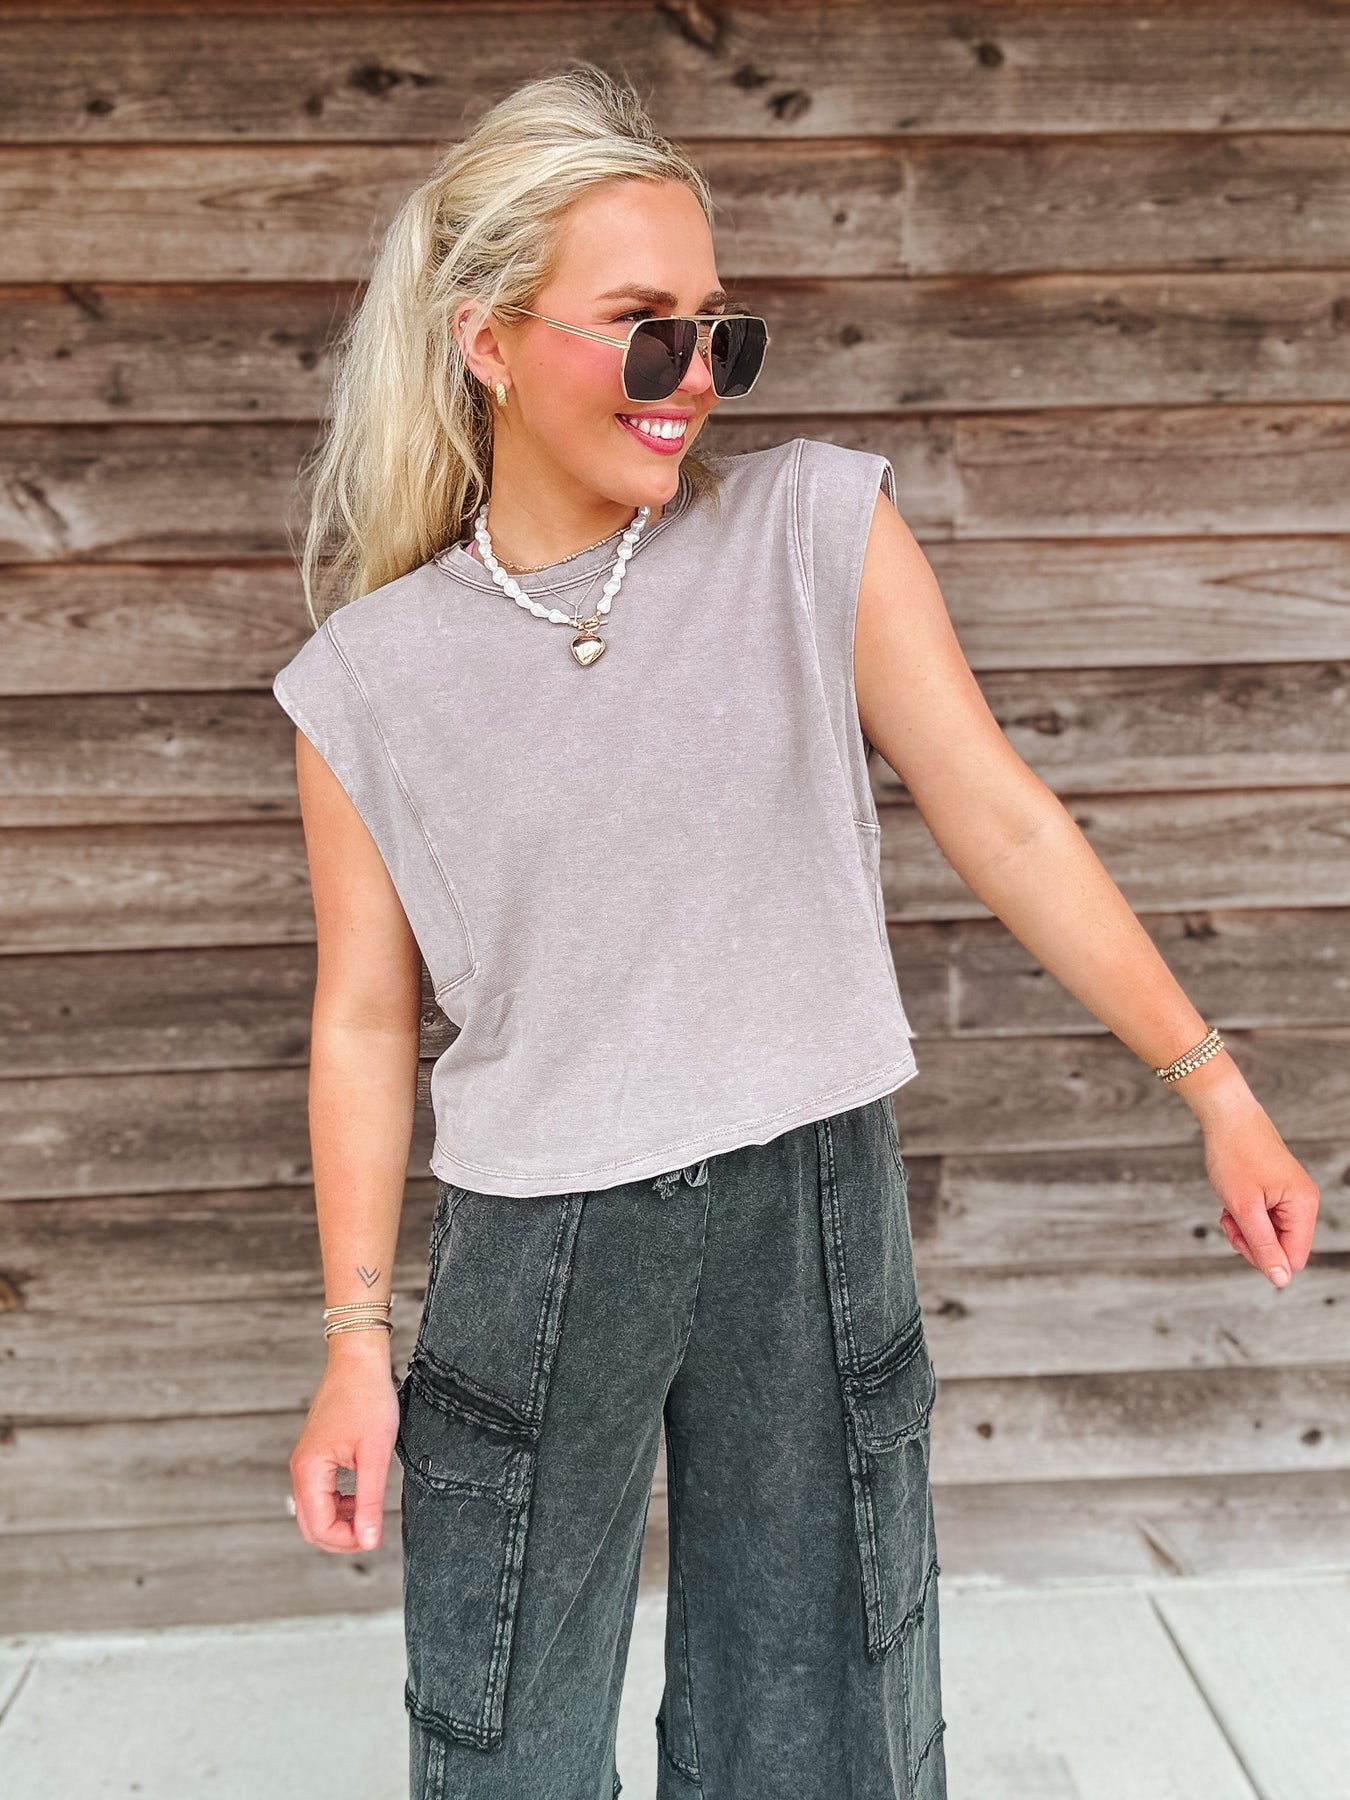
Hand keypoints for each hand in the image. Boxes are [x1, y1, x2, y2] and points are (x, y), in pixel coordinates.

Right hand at [290, 1337, 398, 1551]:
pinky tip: (361, 1494)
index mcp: (310, 1471)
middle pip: (311, 1525)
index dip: (347, 1541)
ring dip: (340, 1520)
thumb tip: (368, 1541)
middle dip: (341, 1536)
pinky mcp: (315, 1454)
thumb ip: (369, 1500)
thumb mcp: (375, 1453)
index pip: (319, 1528)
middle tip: (372, 1532)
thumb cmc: (368, 1397)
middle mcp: (301, 1468)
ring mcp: (306, 1461)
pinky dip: (339, 1502)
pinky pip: (320, 1492)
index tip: (374, 1536)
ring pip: (315, 1510)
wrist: (359, 1359)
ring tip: (369, 1511)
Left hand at [1201, 1098, 1319, 1287]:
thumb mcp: (1244, 1207)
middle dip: (1251, 1241)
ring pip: (1270, 1234)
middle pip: (1282, 1248)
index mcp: (1303, 1207)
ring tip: (1229, 1208)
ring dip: (1245, 1228)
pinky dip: (1245, 1216)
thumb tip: (1281, 1280)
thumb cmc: (1234, 1154)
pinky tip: (1232, 1201)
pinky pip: (1265, 1219)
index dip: (1264, 1257)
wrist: (1226, 1115)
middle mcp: (1304, 1203)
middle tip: (1229, 1221)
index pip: (1294, 1258)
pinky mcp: (1277, 1191)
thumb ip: (1263, 1245)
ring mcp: (1291, 1196)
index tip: (1239, 1236)